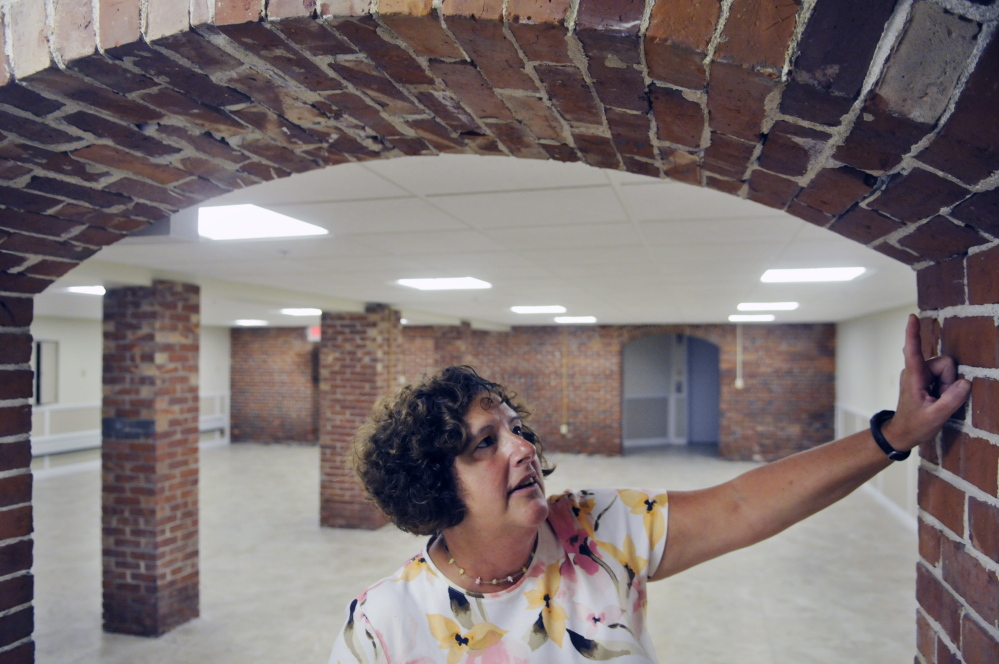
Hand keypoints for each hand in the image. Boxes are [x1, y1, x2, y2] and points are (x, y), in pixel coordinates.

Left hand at [883, 314, 970, 450]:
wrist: (903, 432)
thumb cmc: (915, 425)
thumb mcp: (936, 417)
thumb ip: (951, 400)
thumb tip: (965, 382)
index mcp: (913, 377)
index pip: (912, 351)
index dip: (914, 333)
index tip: (911, 316)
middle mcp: (915, 370)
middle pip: (946, 364)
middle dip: (949, 382)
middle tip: (938, 400)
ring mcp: (921, 373)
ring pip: (948, 370)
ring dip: (947, 386)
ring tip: (936, 400)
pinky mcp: (925, 376)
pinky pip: (945, 376)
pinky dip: (945, 388)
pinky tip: (936, 397)